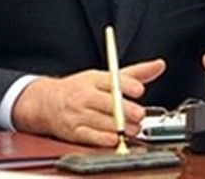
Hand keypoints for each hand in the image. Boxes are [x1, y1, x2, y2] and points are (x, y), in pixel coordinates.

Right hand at [11, 59, 165, 145]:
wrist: (46, 102)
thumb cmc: (79, 89)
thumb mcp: (103, 77)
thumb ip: (133, 74)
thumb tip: (158, 65)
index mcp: (93, 79)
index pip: (111, 80)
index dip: (126, 85)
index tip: (139, 90)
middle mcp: (85, 95)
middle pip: (108, 102)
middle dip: (126, 110)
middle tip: (139, 114)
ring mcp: (78, 113)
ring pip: (102, 121)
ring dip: (121, 127)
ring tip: (134, 129)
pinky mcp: (73, 131)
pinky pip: (91, 136)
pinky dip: (105, 139)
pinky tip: (115, 138)